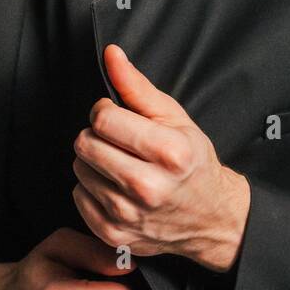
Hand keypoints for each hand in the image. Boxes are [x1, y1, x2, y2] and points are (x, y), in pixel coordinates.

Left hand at [72, 44, 250, 271]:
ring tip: (119, 163)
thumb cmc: (193, 164)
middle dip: (96, 134)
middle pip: (86, 144)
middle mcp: (148, 187)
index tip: (117, 116)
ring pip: (79, 169)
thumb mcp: (174, 118)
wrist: (211, 218)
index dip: (105, 111)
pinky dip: (91, 188)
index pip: (104, 119)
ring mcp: (129, 215)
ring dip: (93, 161)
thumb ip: (137, 85)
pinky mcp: (115, 234)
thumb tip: (111, 55)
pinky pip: (78, 197)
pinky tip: (114, 186)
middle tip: (117, 139)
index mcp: (168, 152)